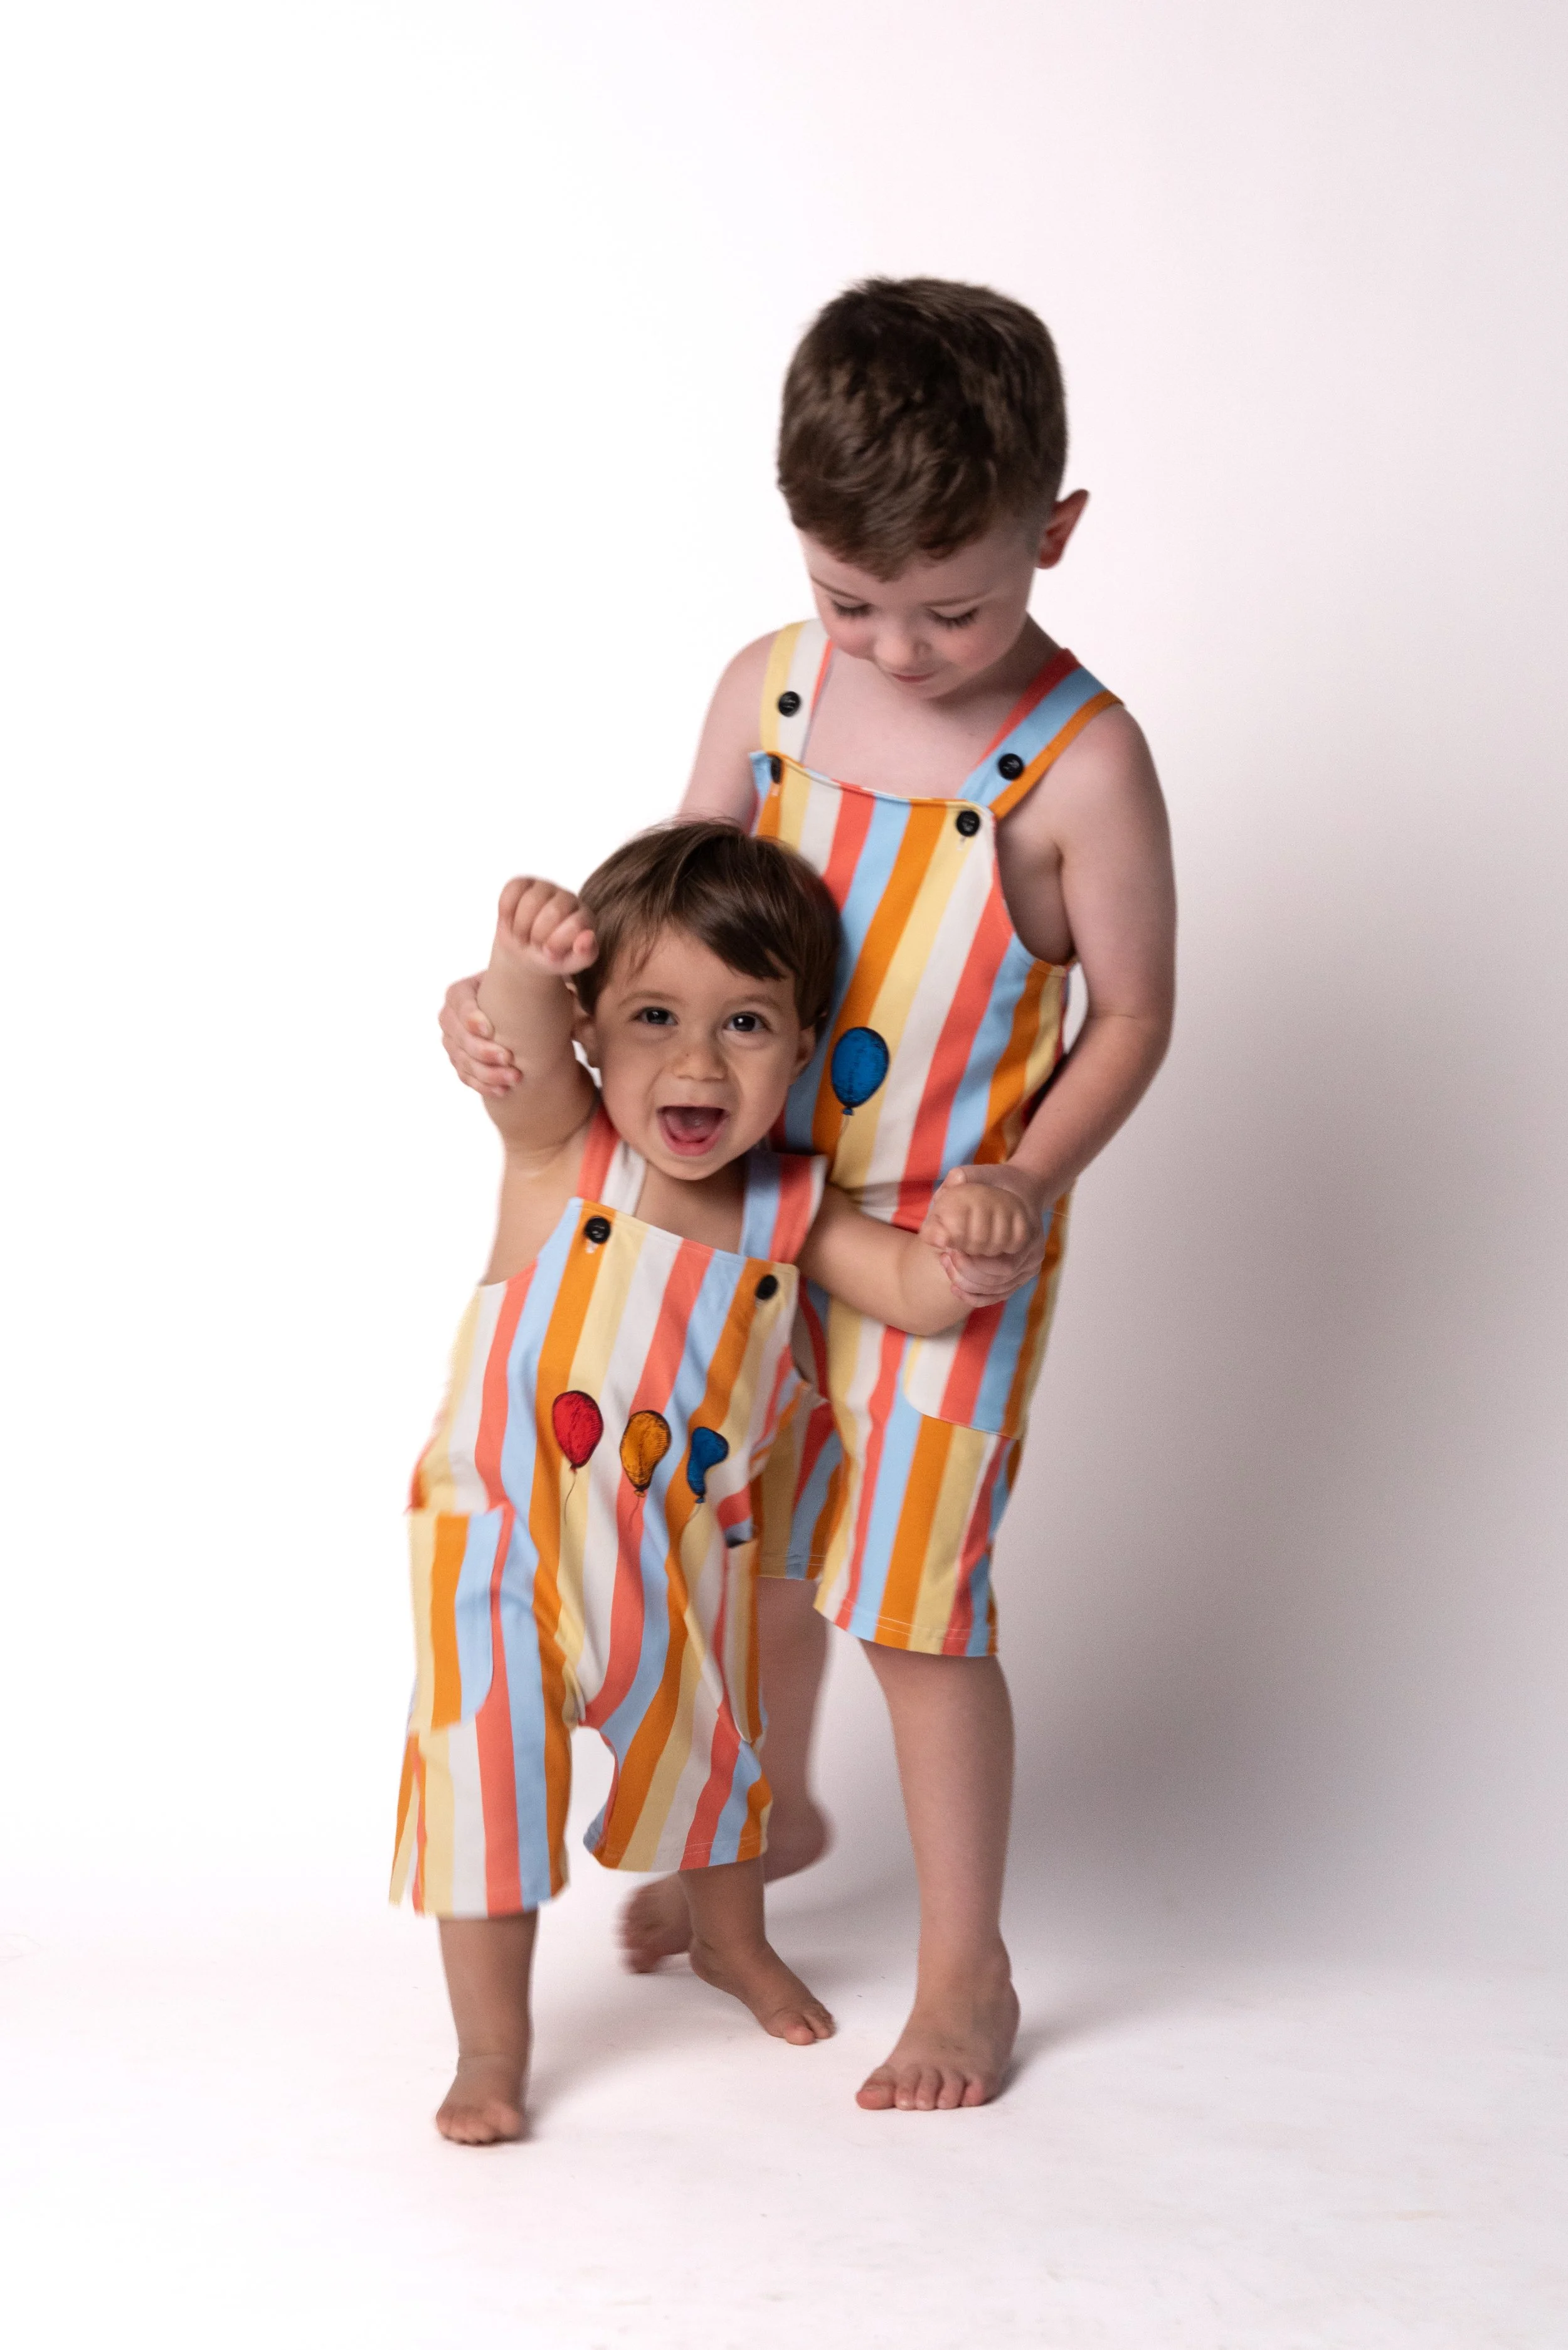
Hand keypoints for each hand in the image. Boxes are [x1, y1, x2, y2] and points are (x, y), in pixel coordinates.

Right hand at [439, 974, 517, 1097]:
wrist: (525, 1023)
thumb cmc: (525, 996)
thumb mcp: (525, 983)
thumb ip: (528, 980)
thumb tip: (547, 978)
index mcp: (463, 992)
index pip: (458, 1001)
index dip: (469, 1016)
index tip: (489, 1029)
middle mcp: (451, 1016)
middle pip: (457, 1036)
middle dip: (482, 1050)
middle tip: (508, 1058)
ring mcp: (452, 1042)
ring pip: (462, 1060)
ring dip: (488, 1072)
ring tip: (515, 1077)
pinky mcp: (459, 1062)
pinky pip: (465, 1077)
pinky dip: (484, 1085)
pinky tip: (503, 1090)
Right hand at [495, 876, 598, 975]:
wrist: (524, 950)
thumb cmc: (550, 956)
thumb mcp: (569, 963)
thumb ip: (585, 954)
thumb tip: (588, 937)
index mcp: (584, 917)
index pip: (575, 925)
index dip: (556, 943)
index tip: (549, 953)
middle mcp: (568, 898)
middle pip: (553, 911)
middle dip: (538, 936)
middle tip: (533, 945)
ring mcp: (546, 888)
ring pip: (531, 901)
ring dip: (521, 927)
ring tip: (522, 936)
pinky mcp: (523, 883)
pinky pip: (513, 890)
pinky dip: (507, 911)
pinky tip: (511, 921)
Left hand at [921, 1164, 1049, 1306]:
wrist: (1022, 1190)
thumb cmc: (998, 1182)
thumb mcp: (982, 1173)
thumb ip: (967, 1176)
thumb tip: (953, 1182)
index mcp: (1029, 1231)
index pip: (1004, 1261)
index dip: (974, 1262)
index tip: (951, 1249)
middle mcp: (1034, 1252)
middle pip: (1002, 1277)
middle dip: (969, 1273)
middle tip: (947, 1257)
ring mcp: (1030, 1267)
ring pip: (999, 1289)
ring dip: (969, 1283)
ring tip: (948, 1264)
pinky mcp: (1022, 1276)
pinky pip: (1000, 1295)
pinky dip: (976, 1296)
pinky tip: (955, 1287)